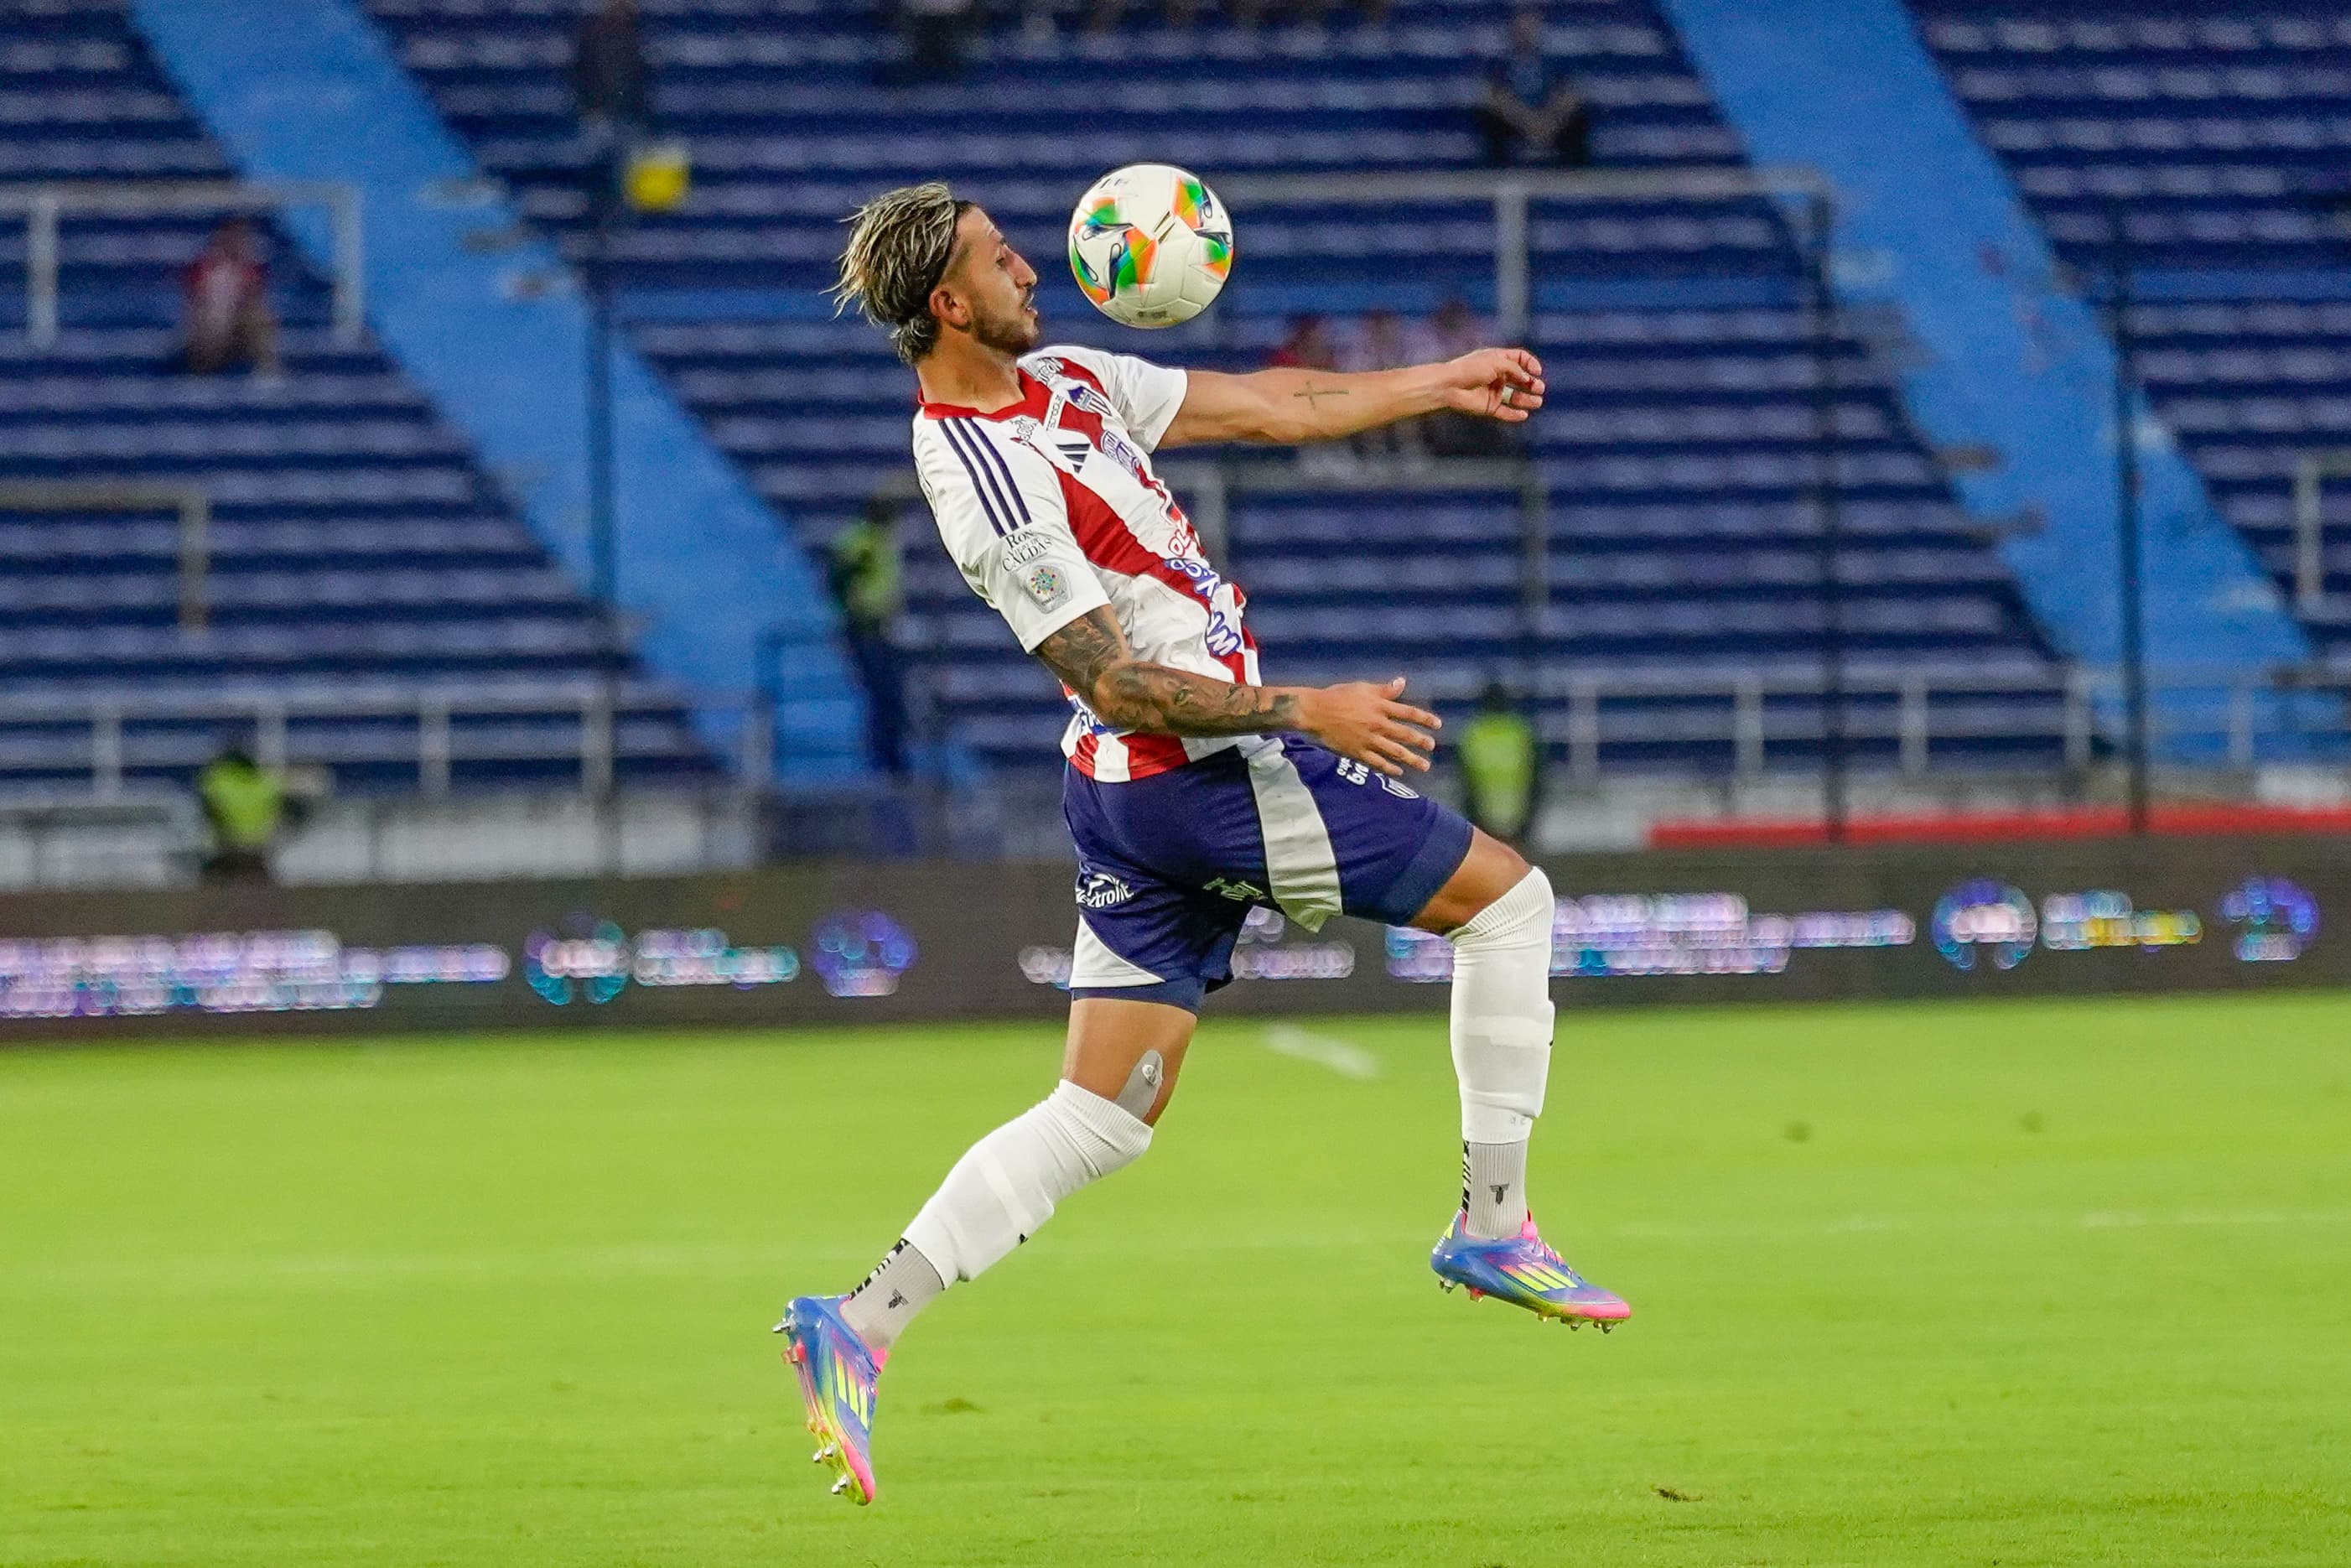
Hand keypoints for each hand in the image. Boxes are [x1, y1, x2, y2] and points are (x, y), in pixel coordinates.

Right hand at [1297, 677, 1439, 776]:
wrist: (1315, 712)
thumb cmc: (1338, 696)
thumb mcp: (1363, 687)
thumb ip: (1384, 689)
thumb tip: (1402, 682)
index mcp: (1379, 706)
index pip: (1408, 713)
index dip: (1424, 718)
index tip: (1437, 724)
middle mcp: (1377, 724)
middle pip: (1404, 734)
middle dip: (1420, 741)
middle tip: (1432, 746)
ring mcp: (1368, 740)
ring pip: (1394, 751)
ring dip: (1411, 758)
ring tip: (1424, 765)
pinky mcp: (1357, 751)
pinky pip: (1377, 762)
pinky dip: (1389, 767)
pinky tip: (1399, 771)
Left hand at [1438, 348, 1544, 422]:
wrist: (1449, 386)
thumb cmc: (1471, 369)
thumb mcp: (1496, 362)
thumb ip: (1514, 369)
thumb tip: (1527, 378)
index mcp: (1498, 360)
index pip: (1520, 359)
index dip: (1530, 364)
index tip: (1537, 371)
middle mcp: (1497, 375)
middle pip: (1520, 379)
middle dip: (1532, 383)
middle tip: (1539, 388)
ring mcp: (1493, 392)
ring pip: (1515, 397)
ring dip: (1527, 400)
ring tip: (1537, 402)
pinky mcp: (1489, 407)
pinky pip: (1505, 412)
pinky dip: (1515, 415)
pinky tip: (1524, 415)